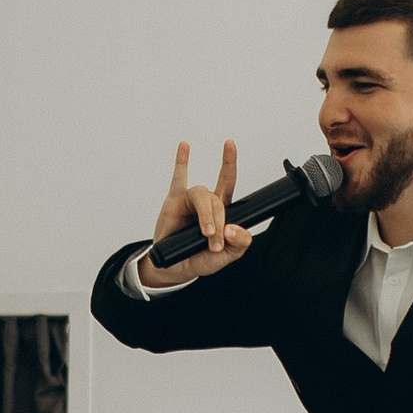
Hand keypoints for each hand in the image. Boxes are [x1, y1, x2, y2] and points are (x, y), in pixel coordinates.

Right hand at [141, 140, 251, 289]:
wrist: (174, 268)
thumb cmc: (198, 258)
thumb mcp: (224, 257)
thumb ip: (238, 245)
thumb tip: (234, 229)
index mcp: (221, 210)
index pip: (229, 184)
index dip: (230, 164)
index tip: (230, 145)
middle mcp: (206, 202)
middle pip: (217, 199)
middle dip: (219, 220)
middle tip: (214, 243)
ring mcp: (189, 201)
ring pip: (201, 195)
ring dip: (206, 214)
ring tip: (206, 233)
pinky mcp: (173, 202)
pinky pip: (177, 179)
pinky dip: (181, 162)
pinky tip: (185, 147)